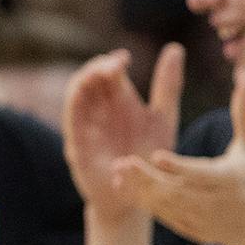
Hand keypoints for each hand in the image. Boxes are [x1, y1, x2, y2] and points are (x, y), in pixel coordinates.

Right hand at [64, 43, 181, 223]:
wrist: (141, 196)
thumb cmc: (150, 158)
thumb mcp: (163, 119)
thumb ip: (167, 87)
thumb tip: (174, 48)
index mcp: (118, 102)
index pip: (108, 73)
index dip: (113, 62)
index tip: (125, 58)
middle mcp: (100, 111)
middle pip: (89, 79)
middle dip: (97, 68)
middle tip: (115, 64)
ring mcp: (86, 127)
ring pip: (75, 95)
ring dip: (84, 81)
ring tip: (99, 73)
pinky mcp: (77, 146)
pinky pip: (70, 121)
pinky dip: (74, 105)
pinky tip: (83, 94)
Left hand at [113, 69, 244, 244]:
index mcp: (230, 180)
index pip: (202, 174)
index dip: (180, 166)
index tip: (157, 155)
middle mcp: (215, 203)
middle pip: (177, 191)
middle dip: (149, 178)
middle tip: (124, 161)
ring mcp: (201, 219)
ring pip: (165, 205)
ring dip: (140, 189)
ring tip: (118, 168)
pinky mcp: (189, 229)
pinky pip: (161, 216)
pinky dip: (141, 201)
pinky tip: (122, 184)